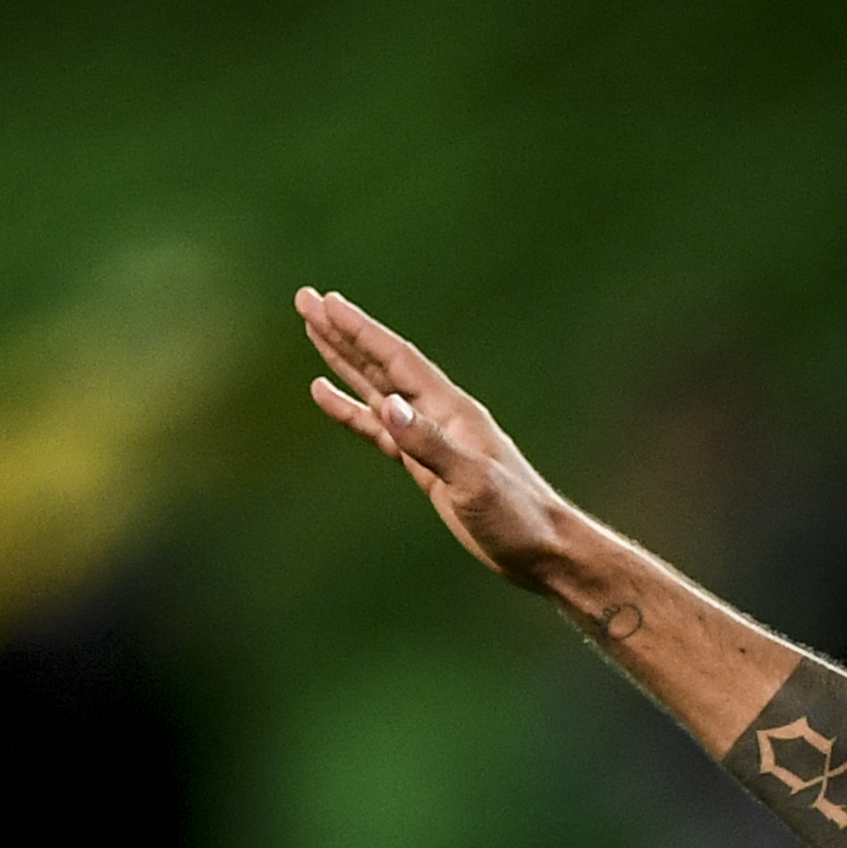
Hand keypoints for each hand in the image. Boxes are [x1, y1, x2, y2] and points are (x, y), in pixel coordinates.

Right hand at [295, 288, 580, 588]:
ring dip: (343, 360)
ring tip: (312, 331)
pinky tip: (326, 395)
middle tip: (306, 300)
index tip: (326, 303)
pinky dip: (350, 409)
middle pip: (381, 363)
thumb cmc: (516, 515)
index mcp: (450, 409)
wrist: (540, 547)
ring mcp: (429, 436)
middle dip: (342, 332)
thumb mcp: (472, 481)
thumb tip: (387, 405)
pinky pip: (377, 428)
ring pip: (376, 388)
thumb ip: (429, 443)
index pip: (396, 359)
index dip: (360, 331)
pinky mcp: (424, 463)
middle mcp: (437, 413)